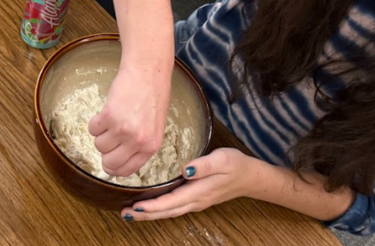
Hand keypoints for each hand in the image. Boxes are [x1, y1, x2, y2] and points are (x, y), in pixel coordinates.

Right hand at [88, 64, 170, 176]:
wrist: (147, 72)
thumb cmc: (152, 97)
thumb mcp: (153, 128)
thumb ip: (140, 146)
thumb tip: (119, 161)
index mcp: (151, 147)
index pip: (126, 171)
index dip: (114, 167)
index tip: (109, 160)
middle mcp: (138, 142)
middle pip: (109, 163)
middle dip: (105, 152)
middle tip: (109, 137)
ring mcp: (123, 130)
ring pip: (98, 145)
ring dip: (101, 133)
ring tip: (114, 117)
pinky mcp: (110, 116)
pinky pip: (92, 129)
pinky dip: (95, 121)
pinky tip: (108, 109)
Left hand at [120, 148, 251, 220]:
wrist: (250, 177)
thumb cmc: (236, 164)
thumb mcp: (222, 159)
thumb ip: (204, 165)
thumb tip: (186, 170)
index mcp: (198, 191)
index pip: (171, 202)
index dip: (152, 207)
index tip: (135, 207)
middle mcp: (195, 200)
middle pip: (166, 211)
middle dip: (145, 215)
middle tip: (124, 214)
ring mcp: (195, 202)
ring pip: (169, 212)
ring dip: (150, 214)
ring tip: (131, 213)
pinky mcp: (196, 199)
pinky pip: (174, 208)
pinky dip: (159, 210)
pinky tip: (149, 207)